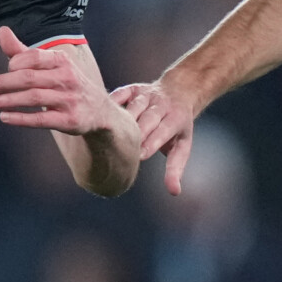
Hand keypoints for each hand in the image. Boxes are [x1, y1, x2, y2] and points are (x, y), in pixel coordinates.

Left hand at [0, 26, 127, 137]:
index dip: (15, 62)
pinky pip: (41, 119)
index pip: (34, 57)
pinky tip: (4, 117)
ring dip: (8, 100)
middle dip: (3, 82)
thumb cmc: (67, 84)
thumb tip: (1, 30)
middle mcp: (67, 78)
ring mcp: (69, 100)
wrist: (100, 112)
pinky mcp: (69, 120)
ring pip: (33, 98)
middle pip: (29, 78)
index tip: (5, 69)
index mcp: (62, 61)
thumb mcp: (50, 65)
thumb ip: (23, 51)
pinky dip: (20, 118)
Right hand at [109, 77, 195, 194]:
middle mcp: (162, 104)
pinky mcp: (133, 88)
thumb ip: (175, 168)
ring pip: (134, 106)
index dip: (152, 142)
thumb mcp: (181, 147)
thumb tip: (174, 192)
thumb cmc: (176, 128)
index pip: (164, 130)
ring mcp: (146, 94)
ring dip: (123, 118)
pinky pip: (120, 94)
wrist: (179, 92)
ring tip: (109, 132)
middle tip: (123, 147)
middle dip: (137, 131)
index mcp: (176, 118)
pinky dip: (111, 103)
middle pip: (149, 118)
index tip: (139, 156)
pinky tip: (100, 115)